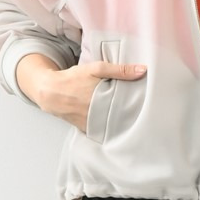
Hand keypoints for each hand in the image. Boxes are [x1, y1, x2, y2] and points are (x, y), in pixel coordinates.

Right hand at [17, 53, 146, 131]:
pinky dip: (108, 128)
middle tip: (142, 113)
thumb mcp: (96, 69)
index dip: (138, 107)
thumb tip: (143, 70)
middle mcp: (97, 114)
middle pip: (121, 118)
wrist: (51, 92)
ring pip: (112, 126)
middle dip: (131, 116)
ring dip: (121, 123)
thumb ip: (120, 70)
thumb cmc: (73, 78)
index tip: (148, 107)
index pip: (127, 107)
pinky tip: (116, 124)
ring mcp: (91, 123)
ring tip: (132, 119)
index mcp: (102, 99)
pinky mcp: (86, 128)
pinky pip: (101, 130)